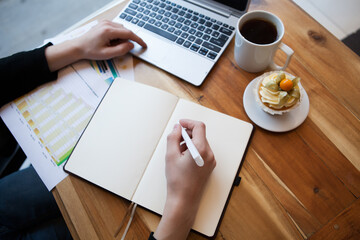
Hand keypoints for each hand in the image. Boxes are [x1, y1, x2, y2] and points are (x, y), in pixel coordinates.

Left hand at [45, 20, 145, 71]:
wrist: (78, 47)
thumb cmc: (90, 51)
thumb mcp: (107, 54)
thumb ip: (121, 50)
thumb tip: (131, 45)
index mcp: (108, 31)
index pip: (128, 33)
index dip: (138, 39)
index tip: (144, 44)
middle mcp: (107, 24)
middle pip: (126, 31)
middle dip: (128, 40)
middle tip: (122, 49)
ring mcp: (106, 22)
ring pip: (122, 29)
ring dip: (122, 38)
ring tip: (112, 46)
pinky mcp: (104, 23)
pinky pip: (117, 28)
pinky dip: (118, 35)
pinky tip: (111, 42)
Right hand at [154, 119, 215, 239]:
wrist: (184, 199)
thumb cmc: (177, 180)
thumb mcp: (171, 155)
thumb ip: (173, 137)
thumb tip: (177, 128)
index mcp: (201, 149)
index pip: (199, 127)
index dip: (188, 122)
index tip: (179, 124)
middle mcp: (209, 154)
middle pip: (200, 135)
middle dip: (187, 134)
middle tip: (175, 140)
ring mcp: (211, 160)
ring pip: (201, 142)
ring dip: (189, 142)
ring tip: (178, 152)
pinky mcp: (210, 166)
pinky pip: (203, 151)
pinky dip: (193, 149)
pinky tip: (183, 158)